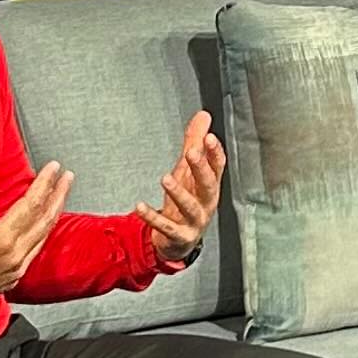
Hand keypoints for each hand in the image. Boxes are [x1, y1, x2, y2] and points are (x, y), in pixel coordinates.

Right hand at [0, 162, 71, 316]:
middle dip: (58, 195)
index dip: (44, 184)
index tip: (53, 168)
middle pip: (45, 219)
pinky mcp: (13, 277)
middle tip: (67, 177)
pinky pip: (36, 249)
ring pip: (44, 235)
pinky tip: (43, 224)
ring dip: (54, 212)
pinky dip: (43, 231)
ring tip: (60, 195)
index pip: (31, 205)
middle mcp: (13, 256)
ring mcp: (16, 268)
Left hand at [142, 108, 225, 268]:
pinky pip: (165, 227)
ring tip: (165, 178)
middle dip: (201, 169)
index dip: (215, 153)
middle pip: (207, 185)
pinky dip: (152, 217)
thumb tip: (204, 116)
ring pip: (189, 207)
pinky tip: (140, 207)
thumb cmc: (186, 202)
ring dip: (178, 192)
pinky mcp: (179, 236)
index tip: (209, 137)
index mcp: (210, 185)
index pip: (217, 167)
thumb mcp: (190, 172)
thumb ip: (195, 142)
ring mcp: (194, 221)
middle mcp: (206, 203)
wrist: (179, 241)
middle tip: (192, 153)